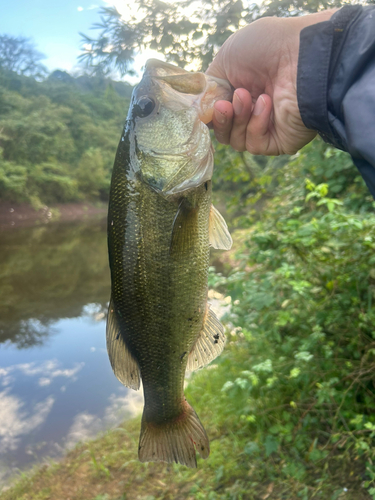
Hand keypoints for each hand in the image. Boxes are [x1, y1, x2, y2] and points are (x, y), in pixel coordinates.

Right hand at [206, 10, 336, 154]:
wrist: (302, 55)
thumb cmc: (268, 48)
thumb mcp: (227, 58)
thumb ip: (211, 85)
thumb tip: (202, 111)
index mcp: (241, 91)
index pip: (217, 114)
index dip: (209, 113)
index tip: (205, 105)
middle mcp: (253, 111)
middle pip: (223, 132)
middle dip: (221, 118)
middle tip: (226, 103)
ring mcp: (267, 127)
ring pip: (236, 141)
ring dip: (238, 119)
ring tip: (248, 96)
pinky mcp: (279, 141)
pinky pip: (254, 145)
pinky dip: (255, 126)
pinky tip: (266, 105)